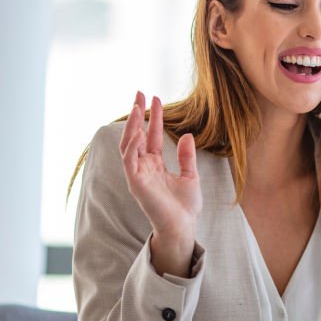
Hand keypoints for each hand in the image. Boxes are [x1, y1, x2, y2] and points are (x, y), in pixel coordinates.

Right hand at [120, 92, 201, 275]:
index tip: (156, 98)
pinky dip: (132, 146)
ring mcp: (138, 174)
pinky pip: (129, 161)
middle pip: (137, 135)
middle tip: (141, 93)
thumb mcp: (190, 176)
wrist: (183, 227)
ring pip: (129, 144)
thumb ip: (186, 156)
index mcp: (155, 164)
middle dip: (138, 114)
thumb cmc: (185, 207)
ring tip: (138, 106)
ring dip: (132, 125)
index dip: (154, 117)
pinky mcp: (135, 183)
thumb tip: (186, 135)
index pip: (151, 135)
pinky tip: (138, 132)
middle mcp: (144, 167)